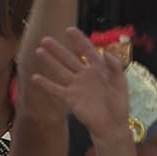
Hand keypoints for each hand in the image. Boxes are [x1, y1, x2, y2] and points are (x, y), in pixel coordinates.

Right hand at [30, 28, 130, 142]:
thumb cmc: (118, 105)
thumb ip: (115, 68)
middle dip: (57, 49)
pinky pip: (55, 89)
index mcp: (98, 69)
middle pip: (69, 58)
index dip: (79, 40)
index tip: (69, 30)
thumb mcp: (121, 84)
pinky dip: (45, 84)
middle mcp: (84, 75)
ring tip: (39, 51)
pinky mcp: (69, 98)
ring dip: (49, 61)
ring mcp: (76, 86)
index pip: (87, 51)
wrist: (111, 125)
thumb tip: (106, 52)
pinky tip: (35, 77)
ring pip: (60, 71)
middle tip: (45, 39)